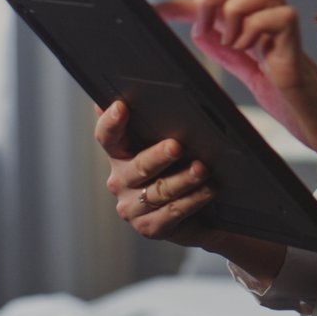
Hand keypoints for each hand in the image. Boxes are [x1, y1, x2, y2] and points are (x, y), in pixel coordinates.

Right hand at [95, 99, 223, 246]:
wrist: (201, 209)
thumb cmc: (181, 165)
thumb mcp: (169, 140)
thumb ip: (154, 119)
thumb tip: (144, 87)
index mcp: (119, 154)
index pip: (107, 137)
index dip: (111, 122)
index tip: (120, 106)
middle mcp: (120, 181)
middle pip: (138, 166)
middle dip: (159, 156)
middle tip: (177, 145)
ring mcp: (132, 208)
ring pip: (159, 191)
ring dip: (184, 180)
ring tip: (202, 169)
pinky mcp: (150, 228)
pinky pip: (172, 213)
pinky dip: (192, 200)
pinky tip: (208, 189)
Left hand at [154, 0, 316, 175]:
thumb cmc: (300, 108)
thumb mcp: (252, 76)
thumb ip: (229, 55)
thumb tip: (200, 31)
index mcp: (256, 31)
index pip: (219, 0)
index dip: (182, 3)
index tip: (155, 13)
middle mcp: (272, 26)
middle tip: (211, 33)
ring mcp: (287, 37)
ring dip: (238, 13)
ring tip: (237, 47)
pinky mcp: (298, 55)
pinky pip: (281, 16)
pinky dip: (259, 30)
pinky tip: (255, 54)